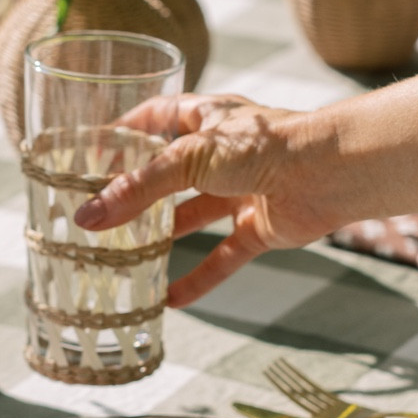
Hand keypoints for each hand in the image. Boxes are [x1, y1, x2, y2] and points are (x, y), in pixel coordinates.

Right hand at [71, 60, 417, 307]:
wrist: (331, 171)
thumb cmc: (264, 145)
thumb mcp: (190, 159)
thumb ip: (139, 189)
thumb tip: (86, 216)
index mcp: (206, 118)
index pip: (155, 119)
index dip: (124, 133)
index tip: (88, 153)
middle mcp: (221, 152)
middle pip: (169, 173)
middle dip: (136, 193)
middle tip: (97, 213)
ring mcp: (241, 189)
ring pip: (193, 216)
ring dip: (163, 236)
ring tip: (123, 256)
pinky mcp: (260, 225)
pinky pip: (224, 256)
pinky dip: (200, 278)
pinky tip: (171, 299)